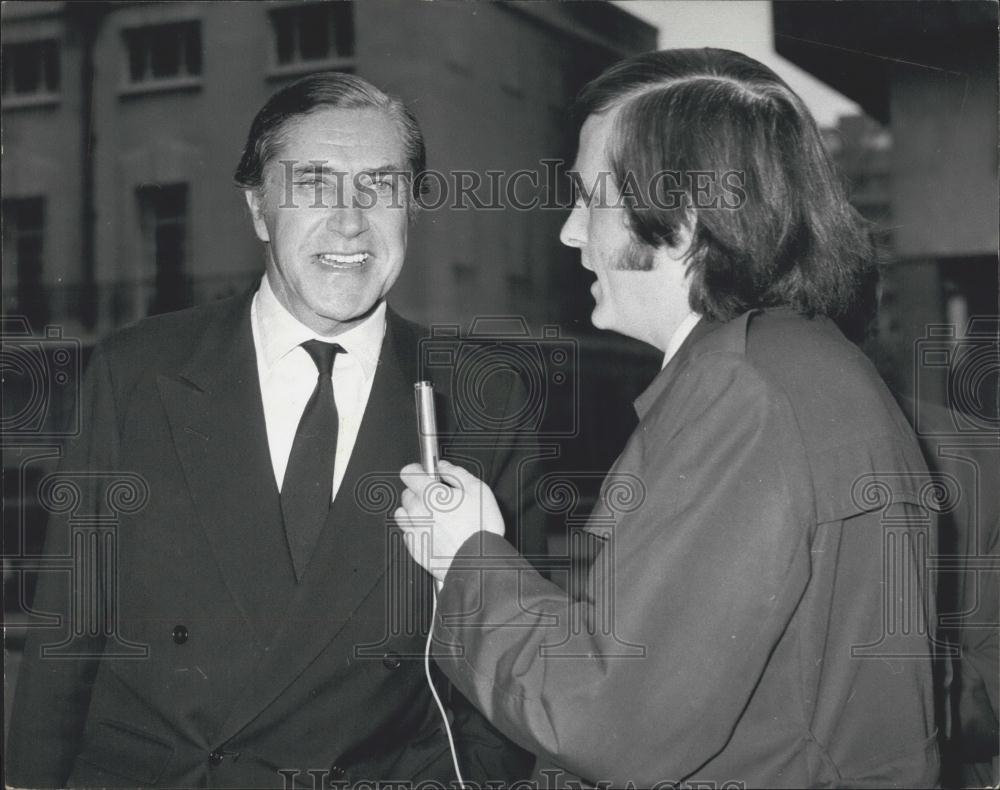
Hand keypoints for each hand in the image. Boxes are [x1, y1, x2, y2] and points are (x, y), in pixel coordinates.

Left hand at [396, 460, 504, 581]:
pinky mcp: (415, 548)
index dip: (417, 470)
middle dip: (419, 492)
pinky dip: (416, 530)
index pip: (408, 473)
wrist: (478, 563)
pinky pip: (407, 533)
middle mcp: (417, 512)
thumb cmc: (481, 529)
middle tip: (438, 498)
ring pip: (403, 513)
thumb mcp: (478, 490)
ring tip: (434, 516)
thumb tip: (444, 466)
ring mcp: (414, 531)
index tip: (424, 472)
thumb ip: (457, 473)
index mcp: (430, 494)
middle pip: (406, 494)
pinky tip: (433, 532)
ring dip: (414, 511)